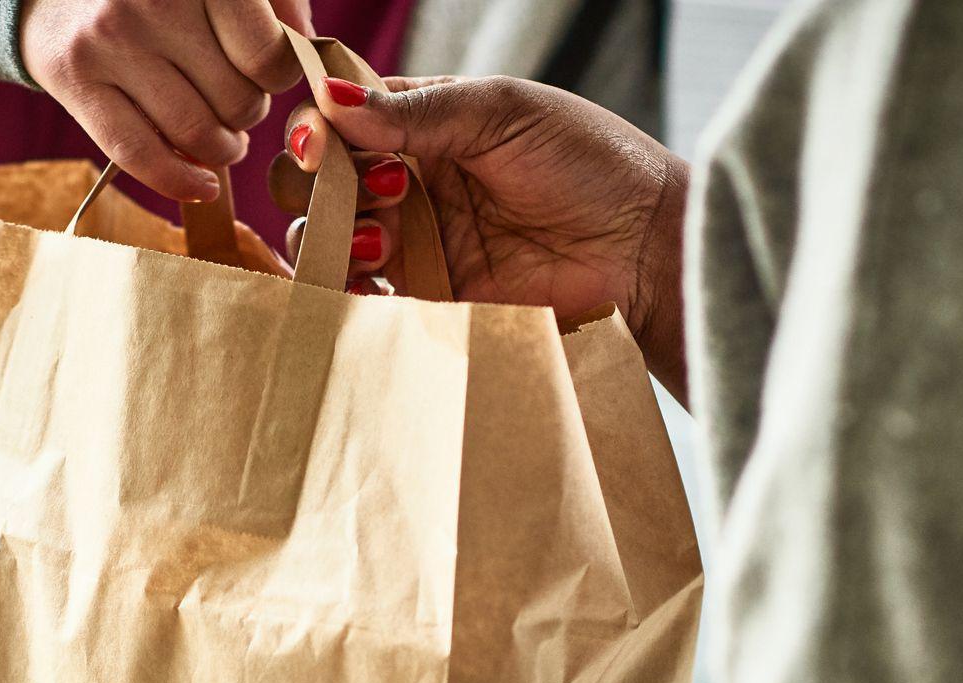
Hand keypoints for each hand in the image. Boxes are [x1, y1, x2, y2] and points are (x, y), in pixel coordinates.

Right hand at [19, 0, 314, 200]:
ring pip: (197, 134)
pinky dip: (181, 182)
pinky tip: (203, 185)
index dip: (279, 77)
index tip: (265, 73)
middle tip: (232, 97)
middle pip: (237, 100)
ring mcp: (111, 39)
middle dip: (247, 111)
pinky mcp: (76, 79)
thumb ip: (276, 4)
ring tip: (220, 134)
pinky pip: (141, 156)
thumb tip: (306, 52)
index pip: (267, 55)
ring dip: (223, 149)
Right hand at [275, 75, 691, 395]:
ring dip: (333, 236)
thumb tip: (330, 103)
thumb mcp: (503, 114)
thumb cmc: (593, 166)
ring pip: (327, 239)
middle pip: (318, 180)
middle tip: (373, 188)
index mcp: (426, 123)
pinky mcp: (430, 299)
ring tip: (384, 239)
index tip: (324, 139)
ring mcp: (416, 242)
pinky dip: (347, 289)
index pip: (341, 117)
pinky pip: (362, 298)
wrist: (645, 253)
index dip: (317, 125)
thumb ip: (415, 111)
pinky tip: (375, 280)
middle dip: (318, 184)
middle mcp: (411, 181)